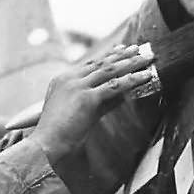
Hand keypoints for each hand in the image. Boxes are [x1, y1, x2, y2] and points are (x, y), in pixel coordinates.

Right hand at [31, 44, 154, 163]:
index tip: (122, 50)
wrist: (45, 145)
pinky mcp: (86, 98)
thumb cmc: (59, 136)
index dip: (109, 56)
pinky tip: (145, 76)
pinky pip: (114, 86)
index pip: (91, 64)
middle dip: (123, 55)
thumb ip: (99, 102)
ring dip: (131, 63)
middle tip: (139, 48)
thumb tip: (121, 95)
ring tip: (147, 58)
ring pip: (110, 70)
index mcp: (63, 80)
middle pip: (101, 63)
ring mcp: (77, 86)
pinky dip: (132, 80)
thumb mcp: (79, 113)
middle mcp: (69, 79)